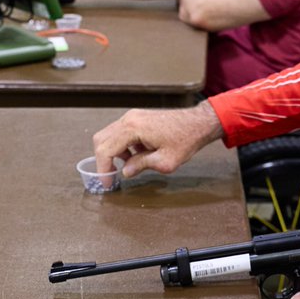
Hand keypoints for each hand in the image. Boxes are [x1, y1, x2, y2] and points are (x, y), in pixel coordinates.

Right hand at [92, 101, 223, 176]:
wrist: (198, 123)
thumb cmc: (186, 139)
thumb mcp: (164, 161)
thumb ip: (141, 166)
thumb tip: (125, 171)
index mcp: (133, 128)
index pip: (105, 149)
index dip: (103, 168)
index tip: (107, 183)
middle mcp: (129, 118)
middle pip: (101, 139)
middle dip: (104, 159)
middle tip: (112, 175)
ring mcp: (133, 116)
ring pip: (109, 135)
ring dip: (114, 152)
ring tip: (131, 164)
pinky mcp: (137, 117)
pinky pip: (120, 132)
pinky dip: (122, 145)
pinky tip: (137, 154)